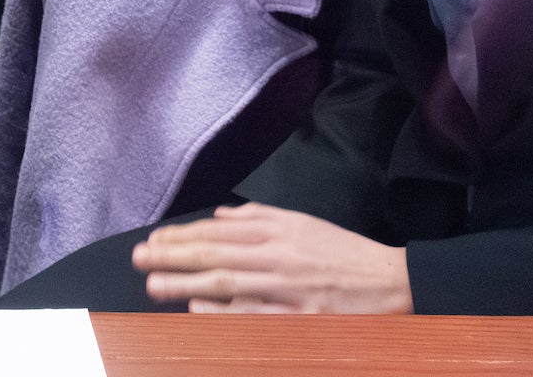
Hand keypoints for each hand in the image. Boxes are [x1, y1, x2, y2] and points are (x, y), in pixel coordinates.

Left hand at [135, 203, 410, 313]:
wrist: (393, 282)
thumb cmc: (345, 253)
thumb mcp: (304, 222)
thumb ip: (260, 216)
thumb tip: (221, 214)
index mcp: (278, 231)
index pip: (218, 231)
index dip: (182, 235)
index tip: (154, 240)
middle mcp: (278, 256)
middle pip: (216, 255)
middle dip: (173, 256)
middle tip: (139, 259)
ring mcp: (287, 288)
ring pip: (228, 283)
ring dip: (187, 283)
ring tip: (154, 285)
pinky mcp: (300, 318)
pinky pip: (255, 315)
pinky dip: (225, 311)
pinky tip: (198, 309)